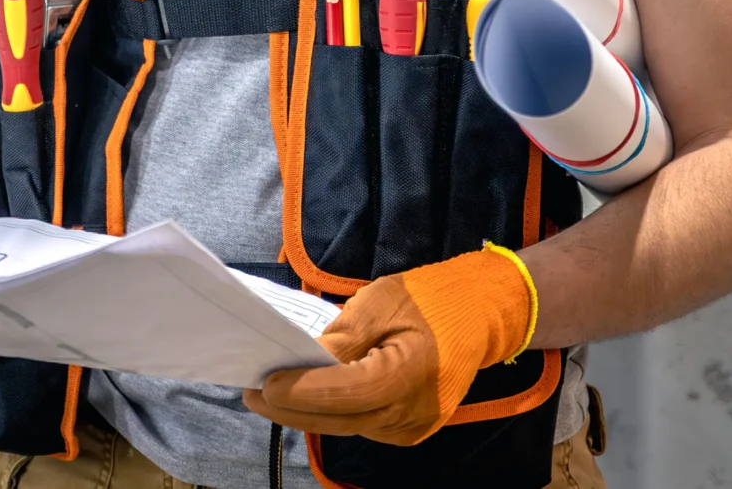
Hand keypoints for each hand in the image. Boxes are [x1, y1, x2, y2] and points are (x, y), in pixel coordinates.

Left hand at [242, 245, 535, 445]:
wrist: (480, 316)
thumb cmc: (430, 300)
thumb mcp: (381, 301)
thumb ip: (344, 334)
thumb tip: (304, 358)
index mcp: (410, 372)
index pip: (345, 392)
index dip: (302, 391)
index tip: (264, 384)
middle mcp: (413, 411)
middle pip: (339, 419)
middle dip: (291, 409)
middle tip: (251, 392)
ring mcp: (413, 428)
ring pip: (347, 426)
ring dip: (308, 413)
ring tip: (270, 395)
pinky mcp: (410, 432)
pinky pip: (361, 426)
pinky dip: (332, 414)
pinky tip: (307, 400)